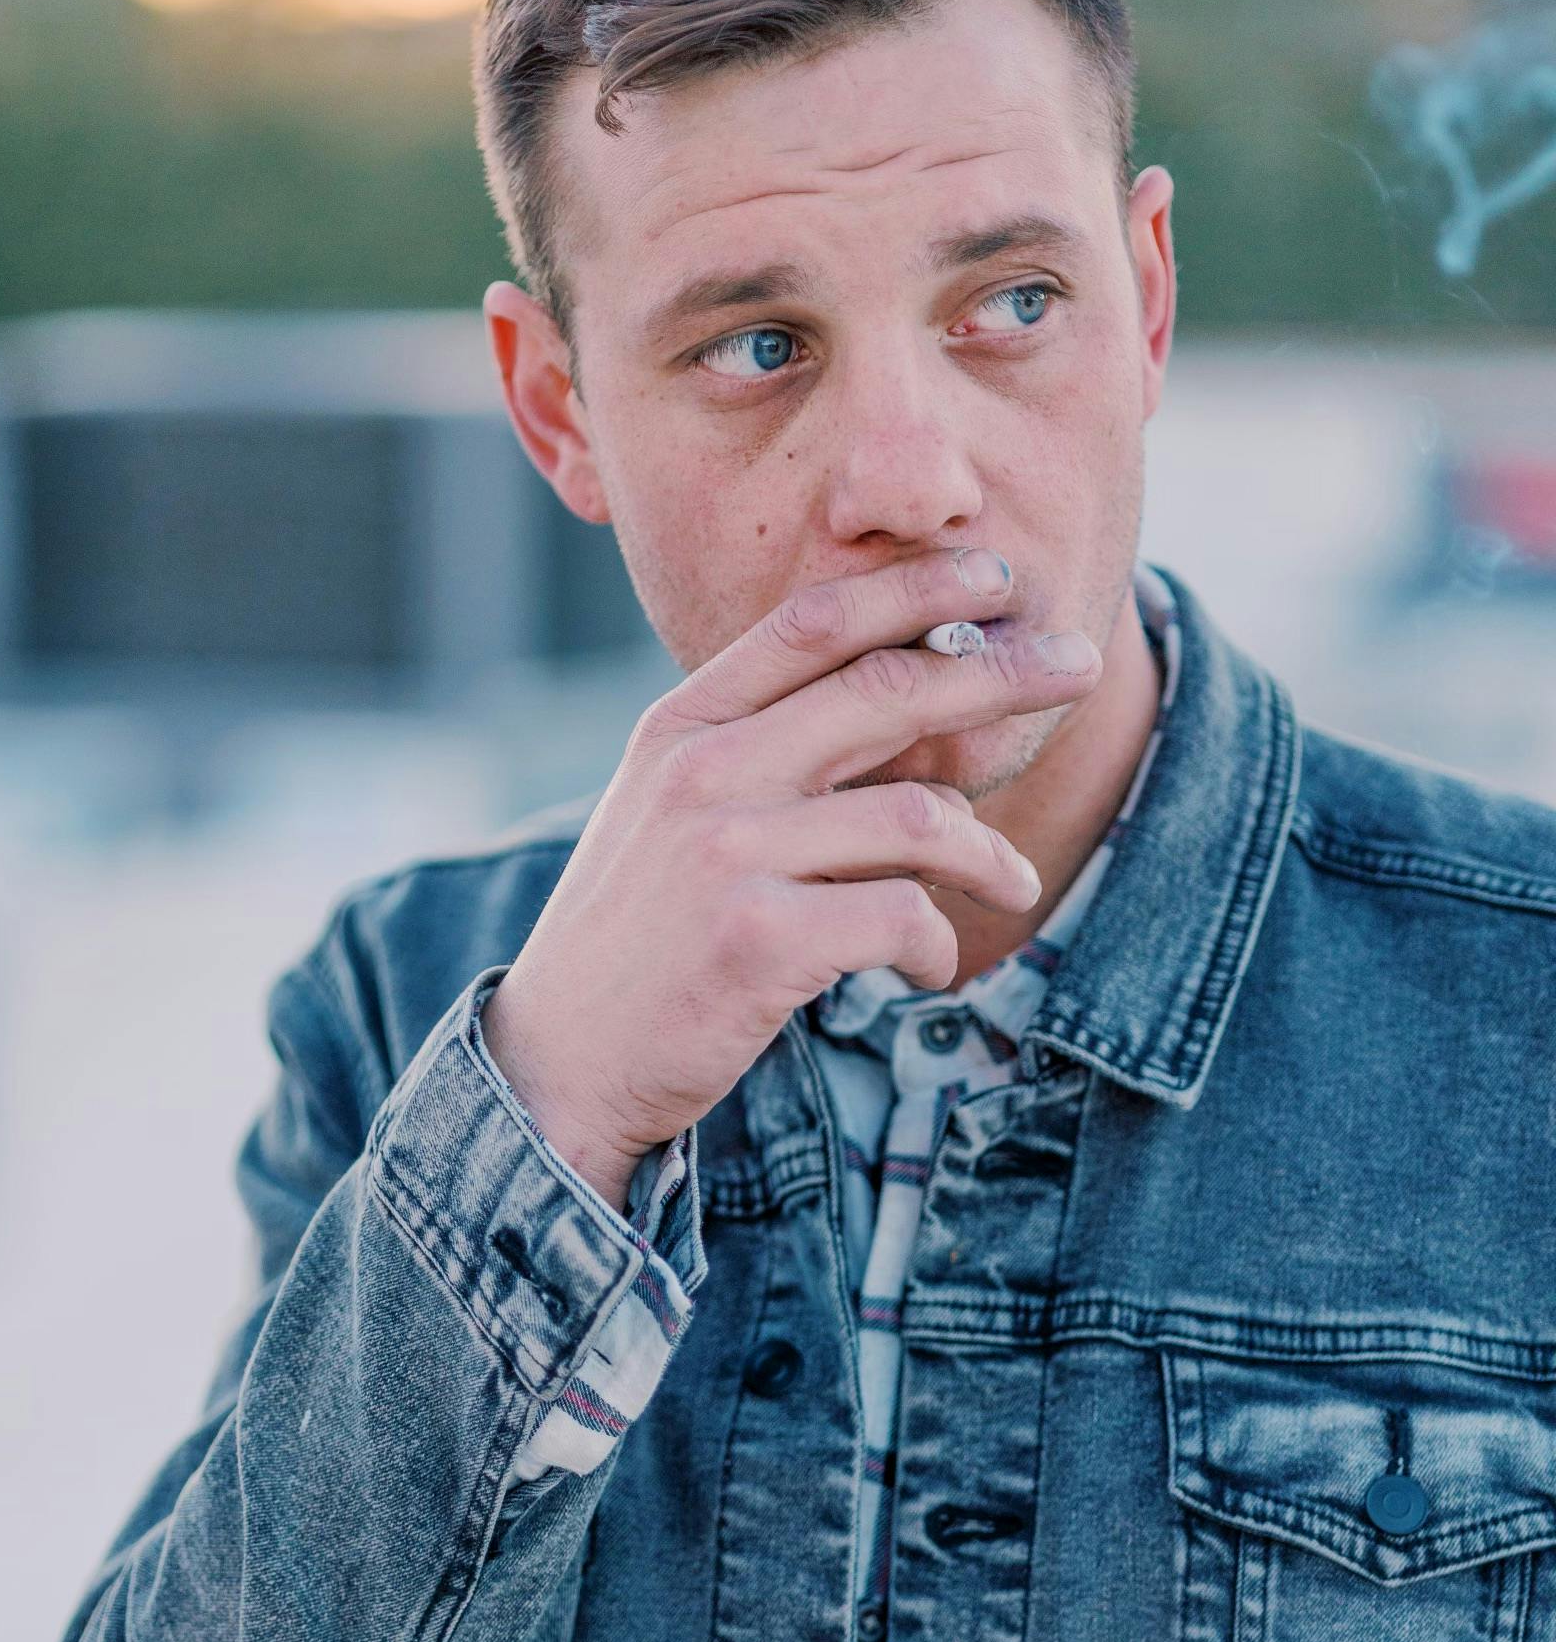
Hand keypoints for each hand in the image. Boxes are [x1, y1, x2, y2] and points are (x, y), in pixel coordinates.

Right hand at [480, 551, 1102, 1208]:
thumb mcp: (670, 817)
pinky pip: (902, 915)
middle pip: (887, 690)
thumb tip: (900, 708)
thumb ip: (759, 754)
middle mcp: (702, 774)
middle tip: (1080, 663)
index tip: (995, 575)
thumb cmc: (638, 942)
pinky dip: (934, 944)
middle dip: (1002, 670)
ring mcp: (728, 855)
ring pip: (917, 815)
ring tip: (1016, 885)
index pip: (812, 622)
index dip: (914, 586)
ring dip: (989, 853)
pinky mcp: (760, 941)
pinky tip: (925, 968)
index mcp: (681, 728)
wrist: (562, 1066)